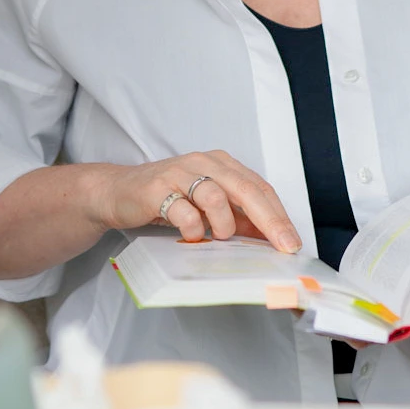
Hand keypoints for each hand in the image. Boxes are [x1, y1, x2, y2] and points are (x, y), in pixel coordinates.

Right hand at [92, 151, 301, 252]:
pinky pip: (183, 210)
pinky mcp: (156, 188)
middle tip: (282, 246)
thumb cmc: (168, 198)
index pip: (259, 187)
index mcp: (222, 164)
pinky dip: (192, 228)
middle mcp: (204, 162)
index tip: (292, 242)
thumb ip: (236, 218)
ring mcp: (180, 172)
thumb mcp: (207, 206)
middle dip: (269, 220)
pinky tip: (190, 236)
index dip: (278, 215)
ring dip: (223, 223)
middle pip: (246, 189)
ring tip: (218, 237)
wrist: (118, 191)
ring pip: (216, 195)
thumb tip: (269, 238)